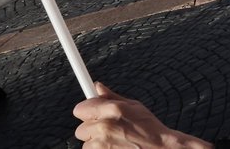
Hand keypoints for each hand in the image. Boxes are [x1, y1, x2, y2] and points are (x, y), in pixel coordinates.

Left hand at [74, 82, 211, 148]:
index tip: (89, 113)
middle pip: (81, 129)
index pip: (80, 109)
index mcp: (113, 110)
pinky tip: (114, 148)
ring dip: (96, 143)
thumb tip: (97, 87)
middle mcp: (105, 127)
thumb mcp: (134, 106)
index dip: (86, 111)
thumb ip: (112, 97)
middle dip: (91, 129)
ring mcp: (102, 145)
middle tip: (107, 130)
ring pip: (86, 144)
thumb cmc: (149, 129)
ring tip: (114, 141)